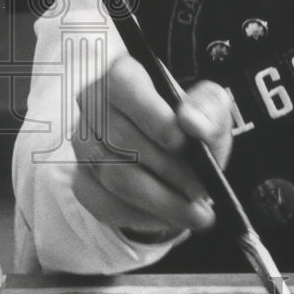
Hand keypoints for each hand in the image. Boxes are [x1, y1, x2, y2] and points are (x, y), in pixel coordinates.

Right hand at [70, 54, 232, 241]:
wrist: (180, 162)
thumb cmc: (192, 128)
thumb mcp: (211, 110)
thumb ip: (208, 109)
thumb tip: (192, 121)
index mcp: (123, 76)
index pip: (123, 86)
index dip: (151, 114)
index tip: (181, 140)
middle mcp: (94, 107)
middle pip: (123, 139)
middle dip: (168, 169)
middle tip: (200, 187)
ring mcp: (84, 146)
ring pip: (116, 177)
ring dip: (160, 199)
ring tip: (194, 210)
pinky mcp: (83, 181)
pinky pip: (106, 205)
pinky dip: (143, 216)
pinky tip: (169, 217)